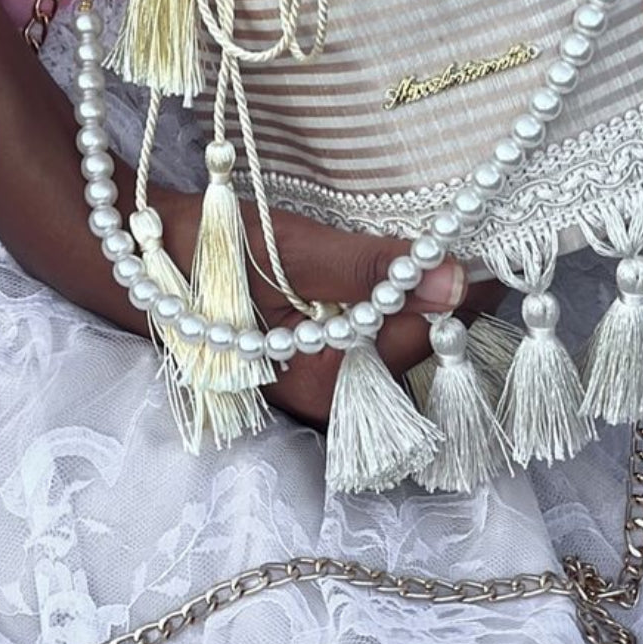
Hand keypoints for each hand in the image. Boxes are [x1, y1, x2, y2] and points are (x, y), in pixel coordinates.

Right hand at [154, 186, 501, 427]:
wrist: (143, 254)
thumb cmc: (211, 253)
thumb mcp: (291, 253)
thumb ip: (371, 269)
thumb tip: (455, 279)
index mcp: (324, 383)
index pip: (422, 339)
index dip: (463, 294)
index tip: (499, 250)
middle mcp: (328, 395)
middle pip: (418, 351)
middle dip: (454, 303)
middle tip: (493, 249)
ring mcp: (319, 376)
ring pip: (400, 344)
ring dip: (429, 302)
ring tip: (459, 254)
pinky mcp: (311, 355)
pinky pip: (375, 337)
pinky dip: (399, 305)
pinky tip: (409, 273)